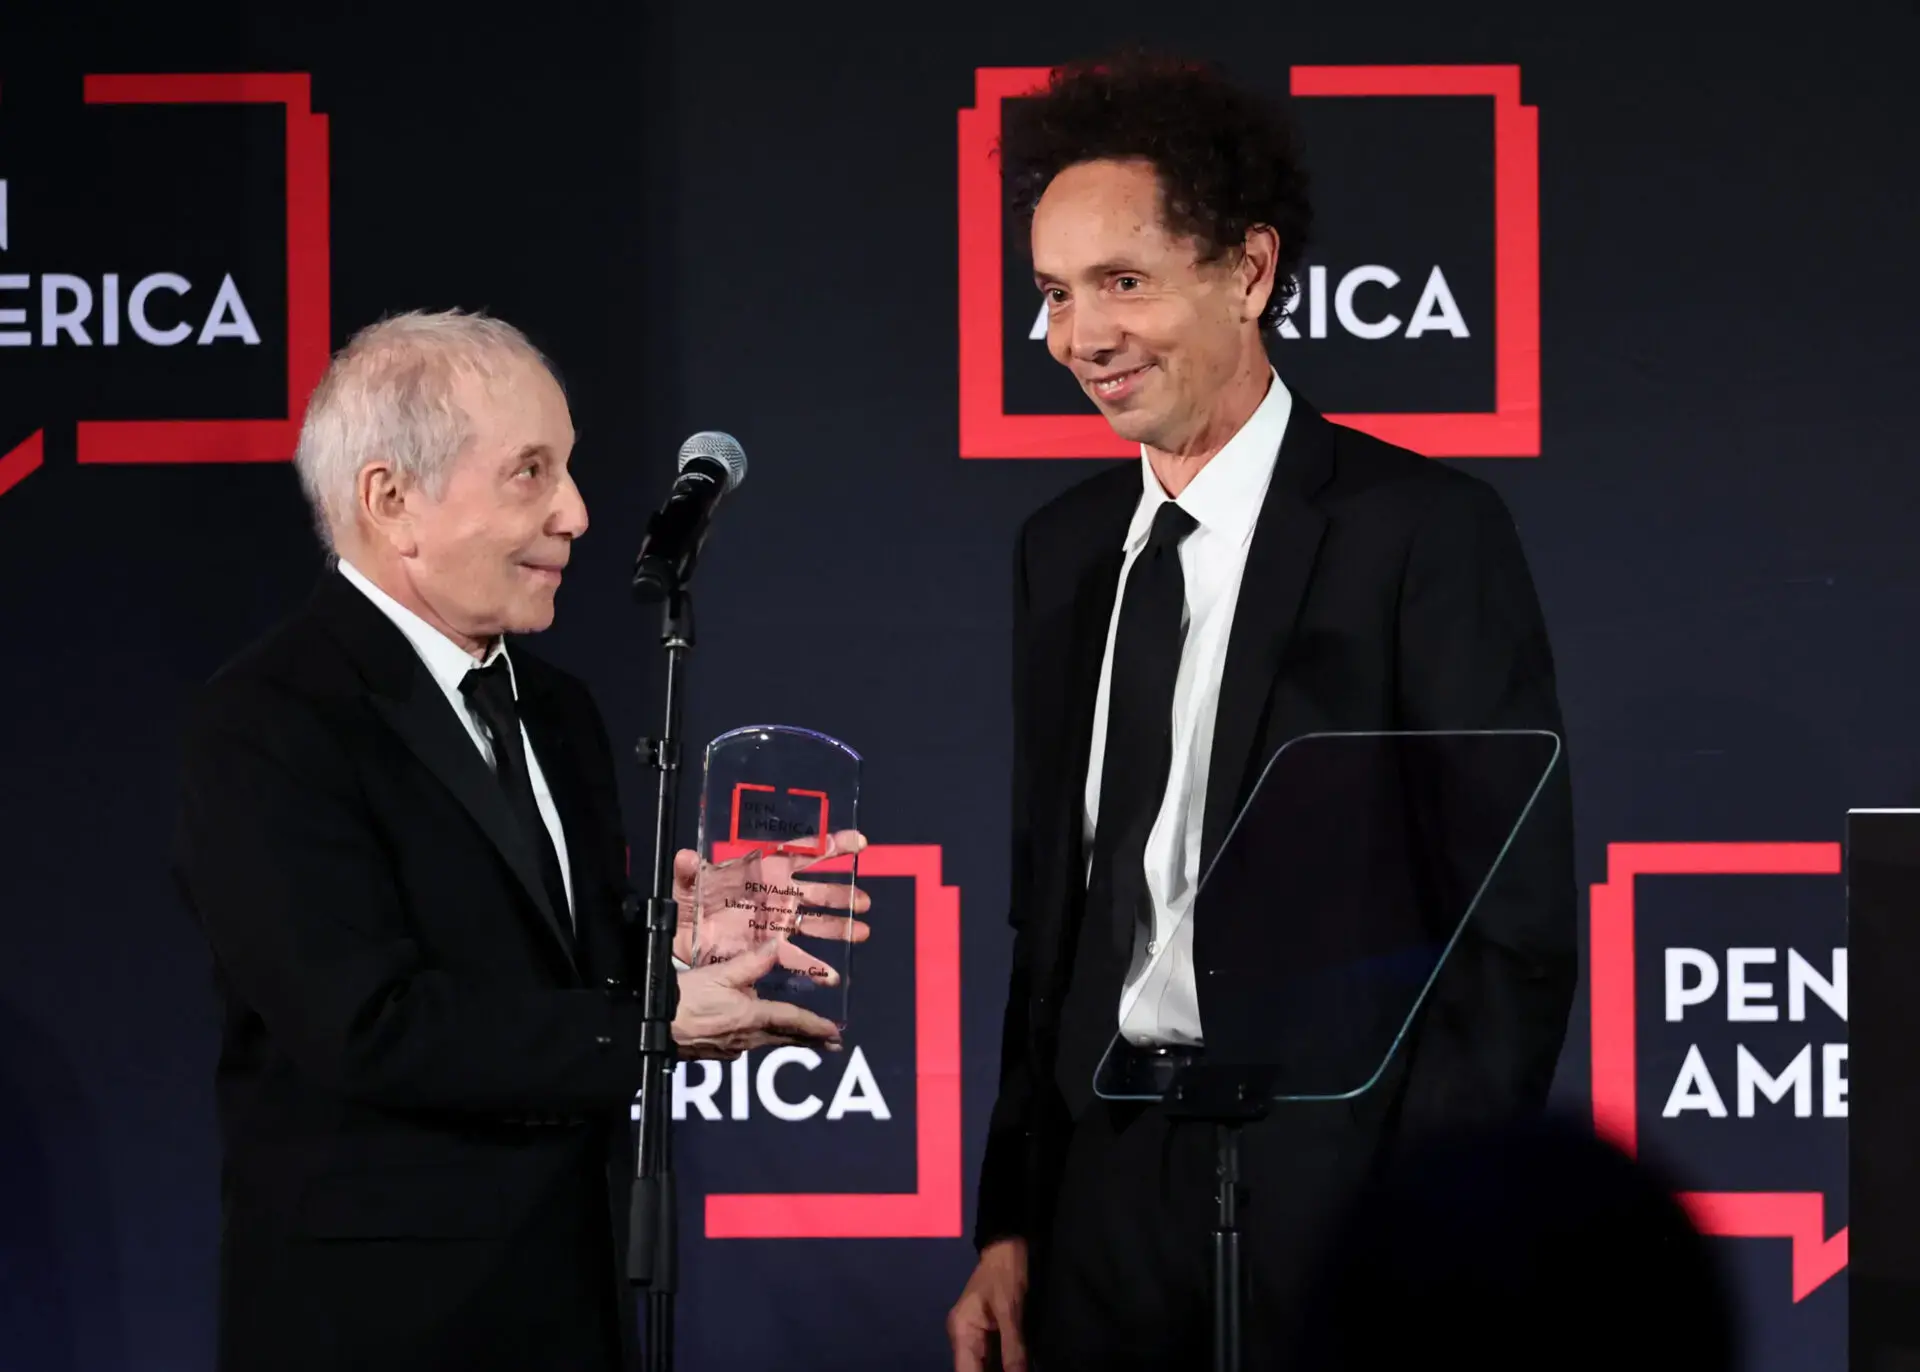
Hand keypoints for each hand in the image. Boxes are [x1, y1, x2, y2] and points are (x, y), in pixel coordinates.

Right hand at [671, 943, 843, 1059]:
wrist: (651, 1025)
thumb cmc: (684, 998)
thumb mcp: (719, 974)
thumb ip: (751, 962)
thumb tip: (778, 946)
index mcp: (752, 1018)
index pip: (792, 1021)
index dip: (816, 1026)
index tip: (836, 1033)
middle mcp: (747, 1038)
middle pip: (785, 1038)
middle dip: (810, 1039)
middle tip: (833, 1044)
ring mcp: (732, 1048)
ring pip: (767, 1042)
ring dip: (787, 1039)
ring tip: (804, 1039)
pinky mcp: (717, 1053)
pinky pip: (747, 1045)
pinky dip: (761, 1038)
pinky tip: (758, 1034)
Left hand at [672, 830, 872, 984]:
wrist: (682, 936)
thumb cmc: (690, 901)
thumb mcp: (688, 883)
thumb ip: (689, 871)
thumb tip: (686, 858)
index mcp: (764, 869)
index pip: (803, 853)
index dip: (832, 845)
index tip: (858, 843)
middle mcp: (778, 894)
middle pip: (818, 890)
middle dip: (842, 894)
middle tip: (864, 901)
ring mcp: (778, 921)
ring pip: (816, 922)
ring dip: (840, 926)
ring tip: (862, 932)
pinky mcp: (771, 948)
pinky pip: (797, 957)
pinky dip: (814, 967)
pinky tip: (831, 975)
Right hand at [947, 1238, 1027, 1371]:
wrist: (1008, 1246)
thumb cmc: (1006, 1273)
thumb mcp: (1010, 1311)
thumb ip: (1013, 1347)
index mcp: (962, 1331)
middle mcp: (964, 1338)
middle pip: (974, 1370)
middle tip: (1018, 1371)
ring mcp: (975, 1337)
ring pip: (984, 1366)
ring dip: (1000, 1370)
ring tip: (1019, 1368)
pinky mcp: (989, 1334)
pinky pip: (993, 1358)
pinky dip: (1004, 1365)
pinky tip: (1016, 1366)